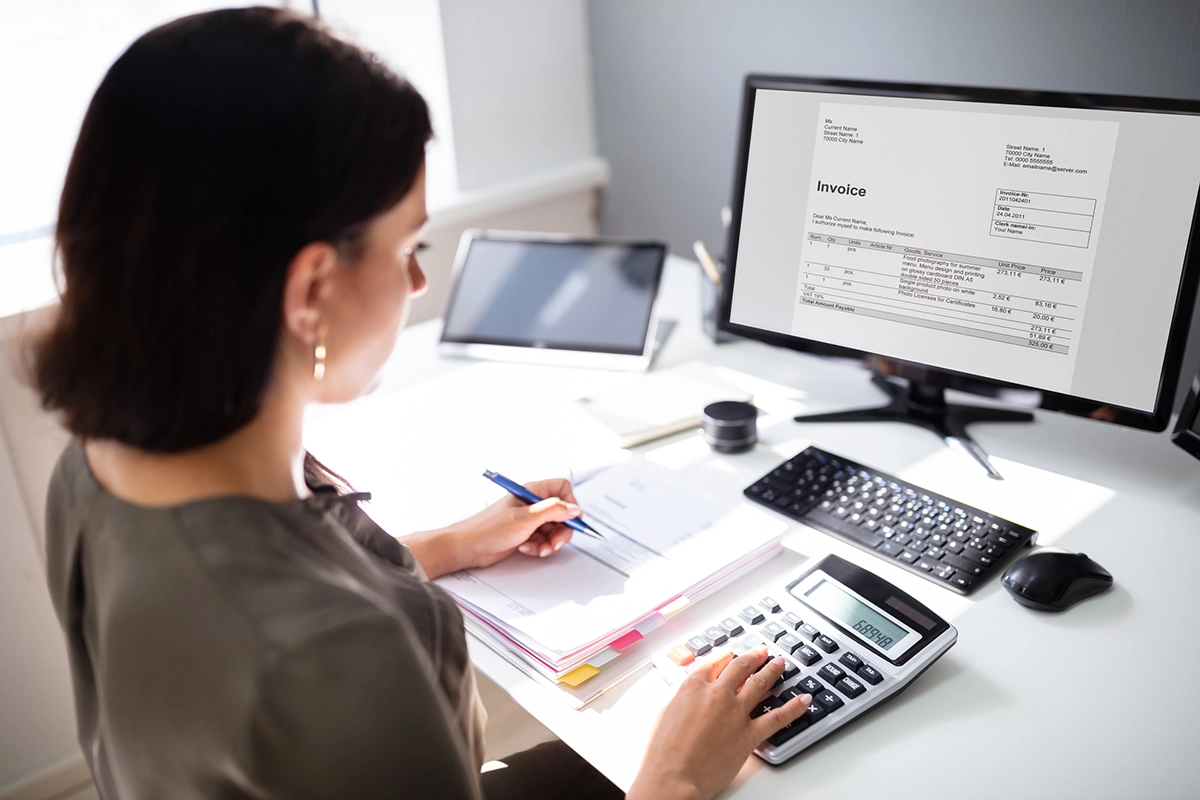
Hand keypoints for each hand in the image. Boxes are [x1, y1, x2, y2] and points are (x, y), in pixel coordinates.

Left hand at [456, 477, 582, 567]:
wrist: (469, 547)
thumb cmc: (488, 528)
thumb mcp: (525, 519)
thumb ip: (553, 511)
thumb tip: (573, 509)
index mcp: (531, 492)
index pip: (561, 489)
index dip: (570, 504)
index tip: (572, 520)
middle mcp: (532, 504)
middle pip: (561, 514)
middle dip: (561, 531)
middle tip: (555, 543)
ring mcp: (529, 520)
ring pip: (553, 530)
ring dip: (549, 542)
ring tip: (537, 548)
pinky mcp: (525, 534)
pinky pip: (543, 540)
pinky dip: (538, 547)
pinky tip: (526, 548)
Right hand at [628, 647, 810, 799]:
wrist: (674, 777)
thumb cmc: (662, 753)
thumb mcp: (662, 714)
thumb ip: (679, 700)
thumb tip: (686, 698)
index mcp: (693, 687)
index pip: (714, 663)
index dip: (725, 656)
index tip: (731, 653)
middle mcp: (717, 694)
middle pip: (740, 667)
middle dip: (753, 657)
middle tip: (761, 652)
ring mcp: (736, 712)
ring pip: (760, 683)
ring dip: (772, 671)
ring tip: (780, 664)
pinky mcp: (749, 734)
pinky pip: (778, 717)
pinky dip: (794, 707)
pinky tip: (803, 700)